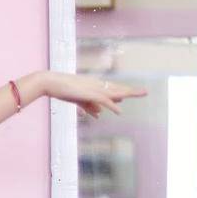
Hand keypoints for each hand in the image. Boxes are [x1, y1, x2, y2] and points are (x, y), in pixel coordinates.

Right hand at [26, 72, 144, 116]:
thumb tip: (100, 114)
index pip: (112, 89)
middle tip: (145, 92)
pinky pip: (103, 100)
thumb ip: (89, 107)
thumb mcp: (78, 101)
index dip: (123, 91)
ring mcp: (93, 88)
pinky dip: (112, 106)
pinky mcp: (88, 93)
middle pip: (117, 88)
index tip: (133, 93)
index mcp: (94, 86)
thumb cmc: (62, 90)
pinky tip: (119, 111)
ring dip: (128, 94)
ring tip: (141, 94)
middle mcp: (97, 85)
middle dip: (131, 91)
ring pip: (114, 92)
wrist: (51, 83)